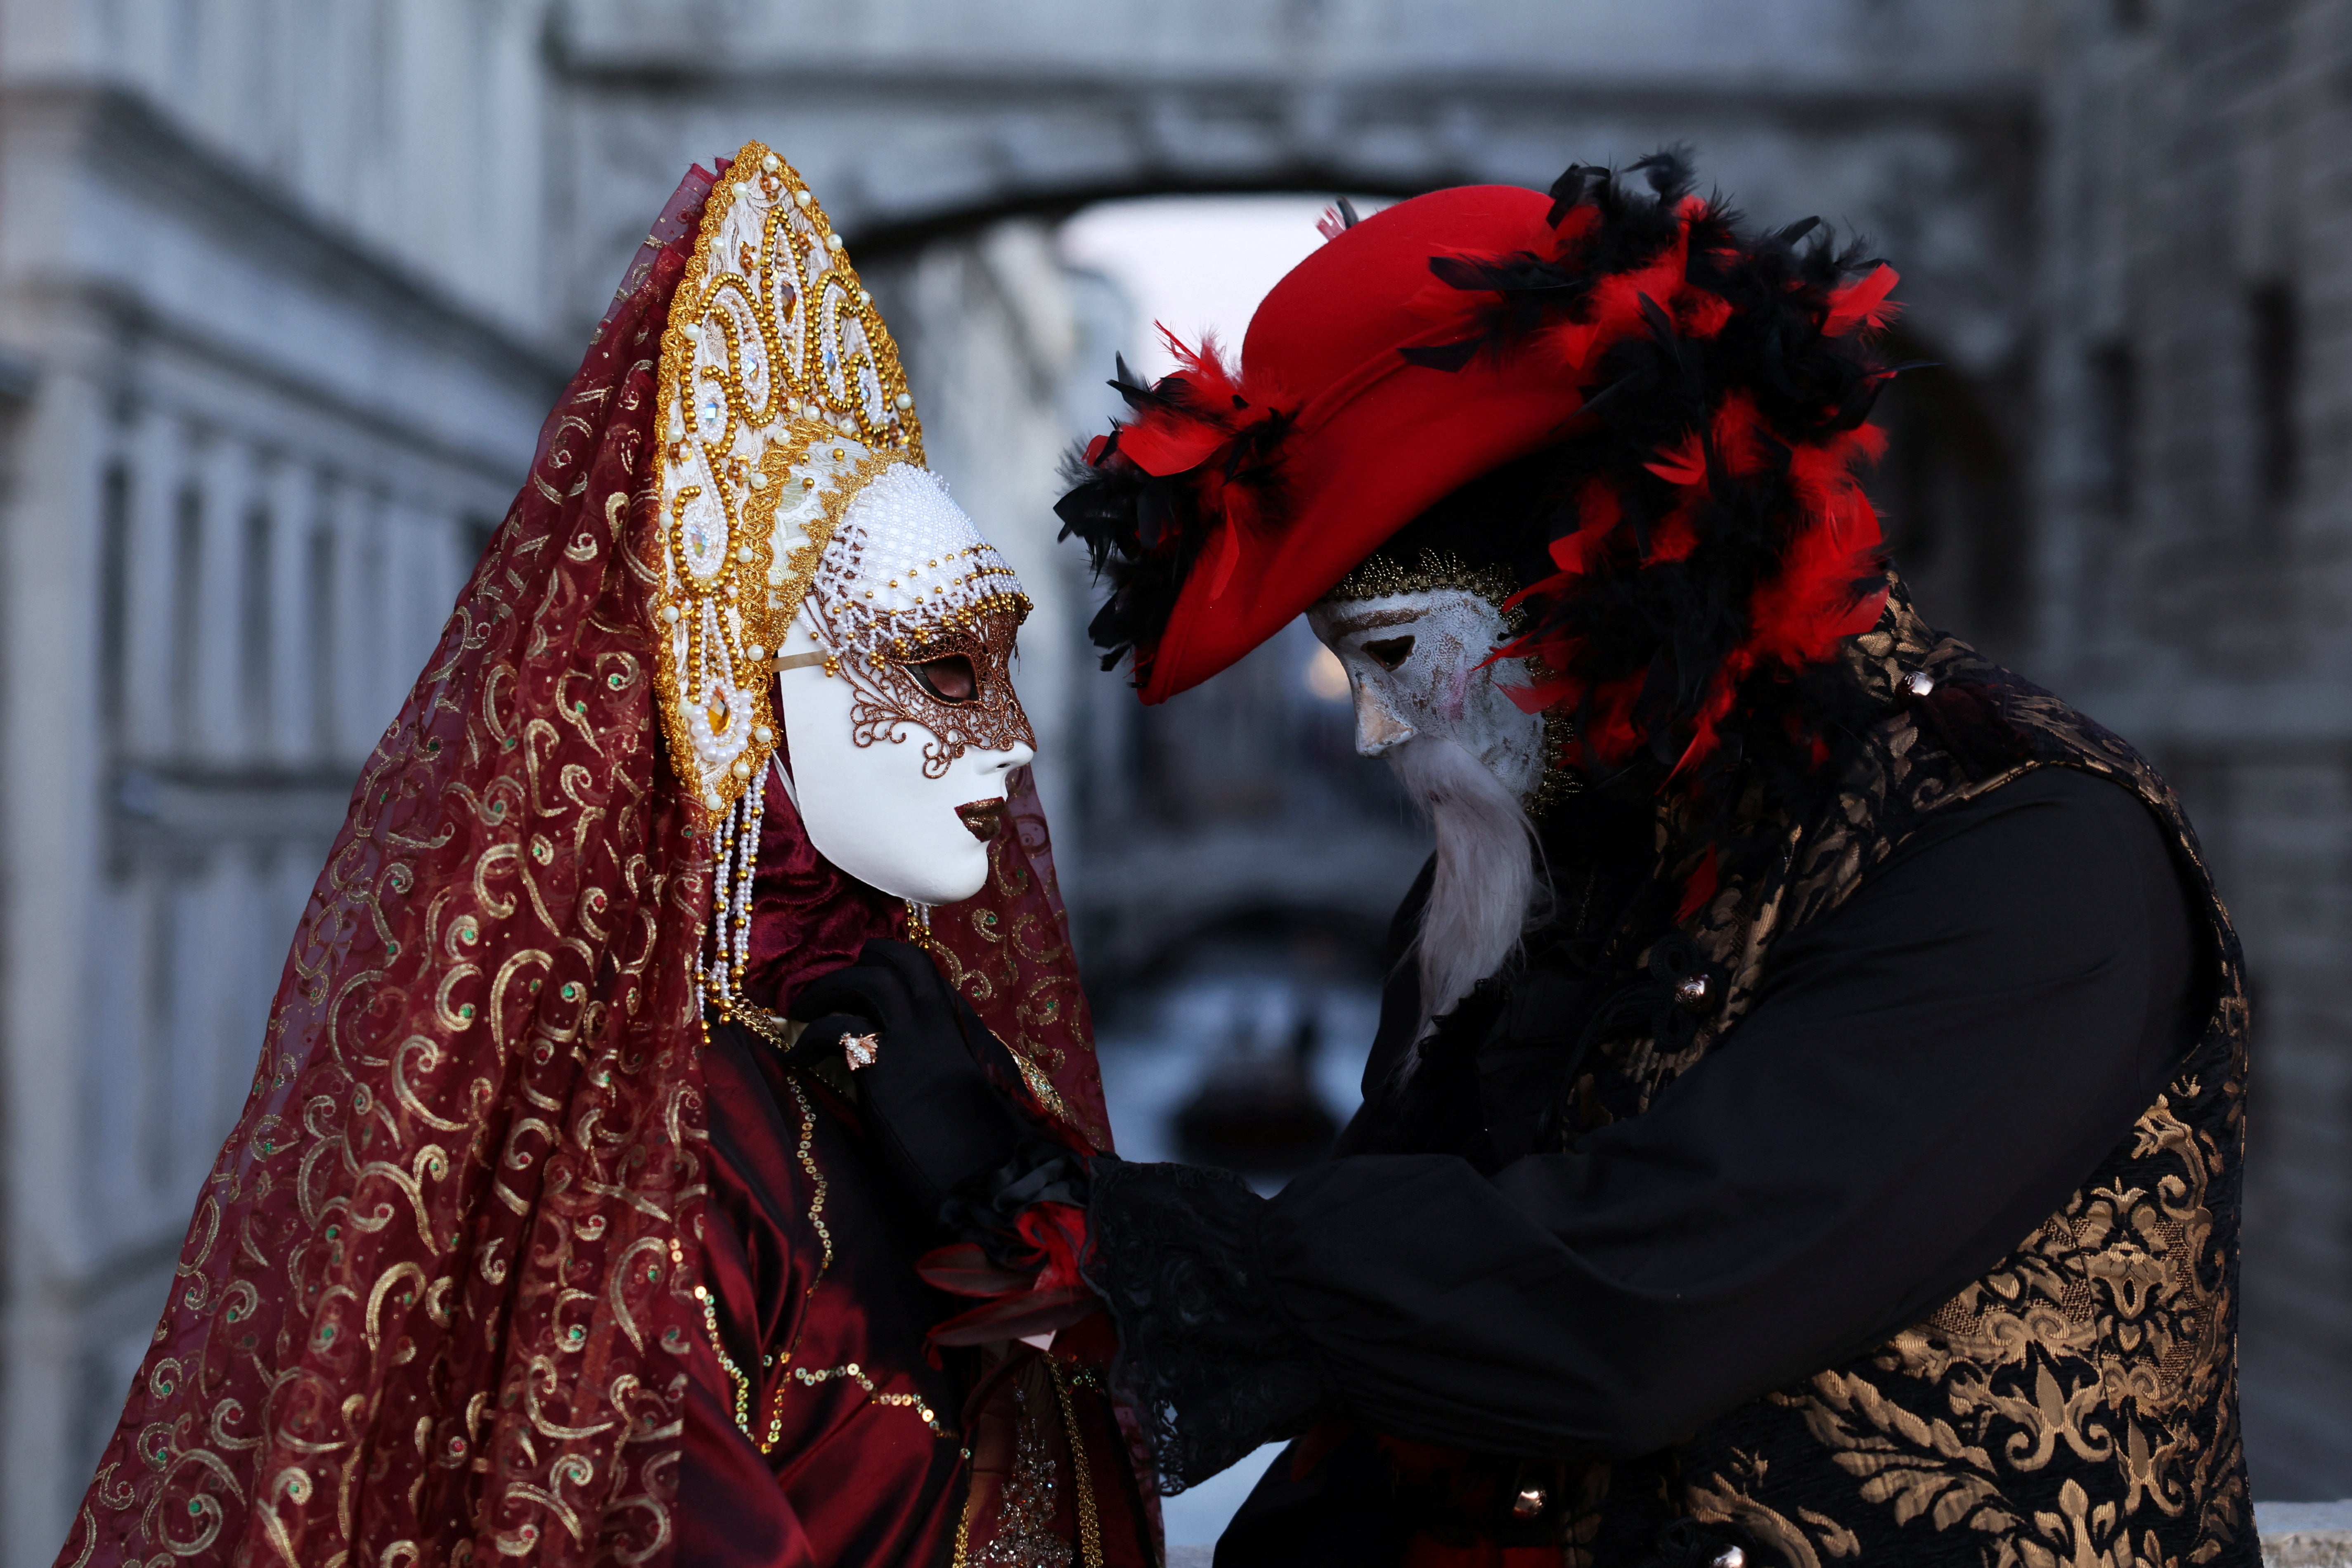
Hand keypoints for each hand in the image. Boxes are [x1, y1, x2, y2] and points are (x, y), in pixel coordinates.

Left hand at [788, 939, 1036, 1223]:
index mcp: (964, 1026)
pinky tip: (796, 1058)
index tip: (869, 976)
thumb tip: (931, 1060)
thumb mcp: (978, 1086)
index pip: (928, 975)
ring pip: (866, 981)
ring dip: (828, 989)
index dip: (895, 967)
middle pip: (901, 960)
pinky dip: (809, 1039)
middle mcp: (939, 1021)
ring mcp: (911, 1038)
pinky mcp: (881, 1065)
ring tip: (802, 1008)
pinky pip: (835, 1031)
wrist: (984, 1171)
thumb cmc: (983, 1143)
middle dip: (864, 960)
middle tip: (835, 978)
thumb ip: (954, 1060)